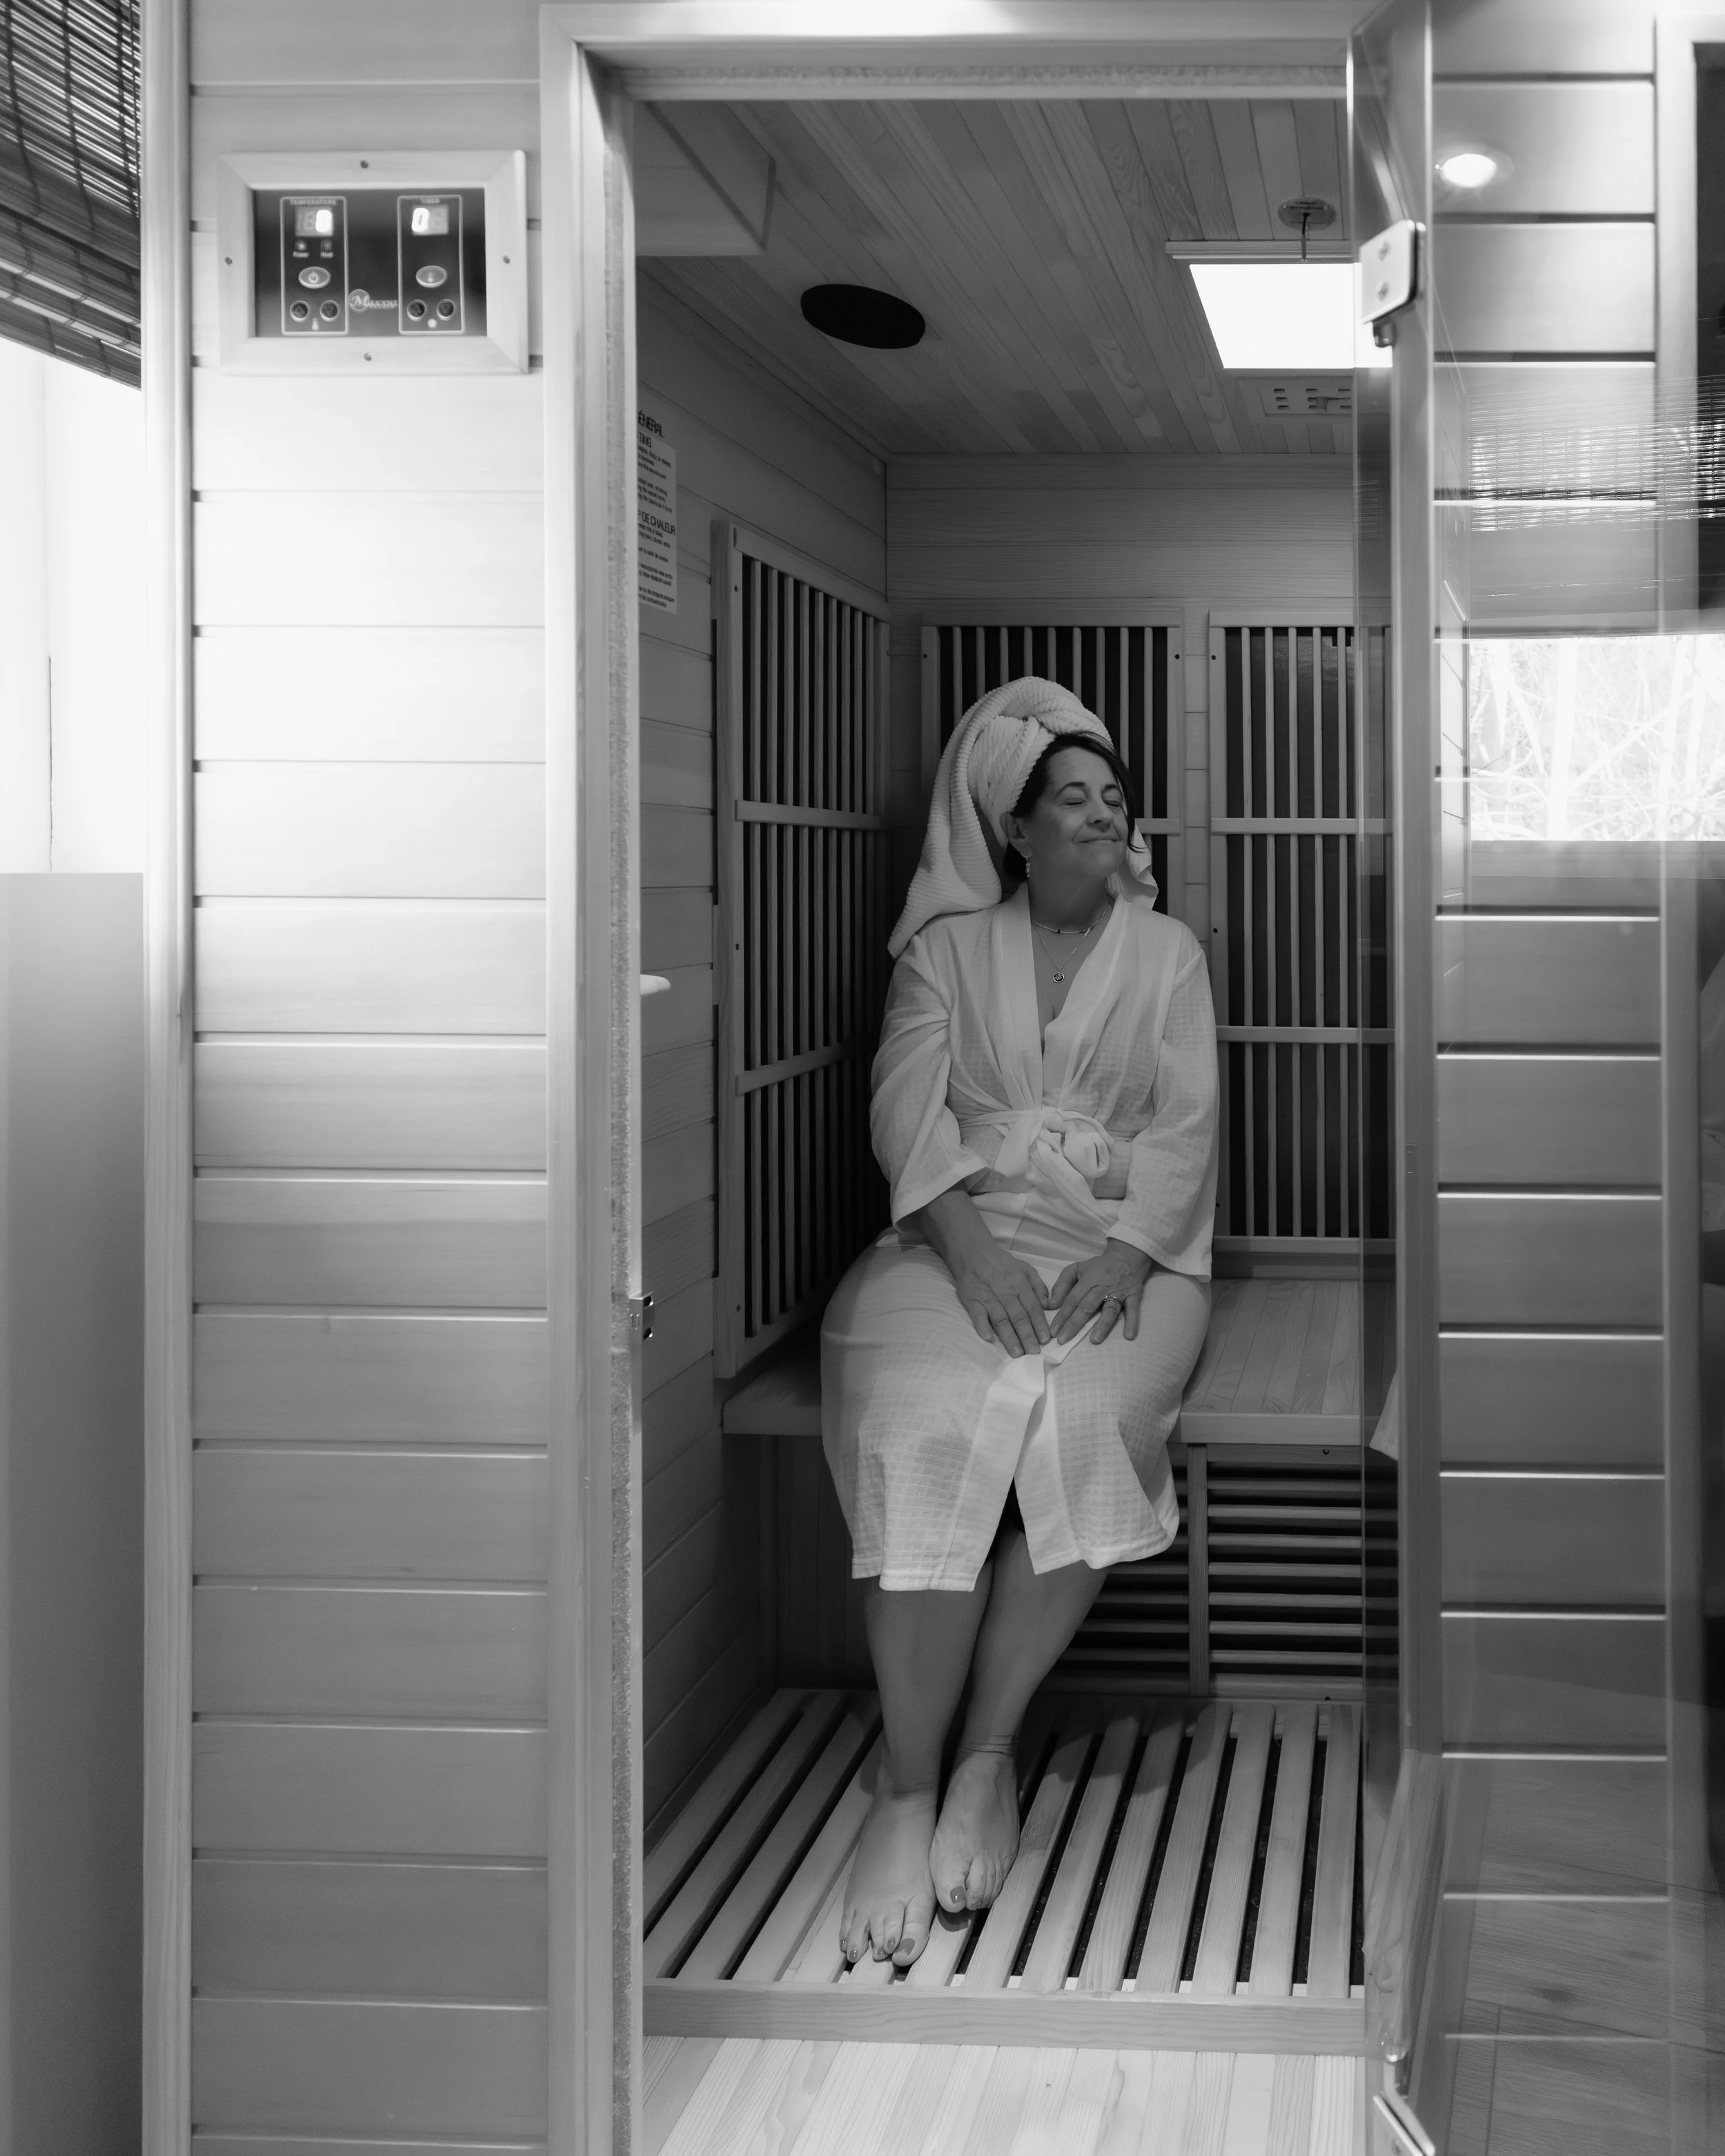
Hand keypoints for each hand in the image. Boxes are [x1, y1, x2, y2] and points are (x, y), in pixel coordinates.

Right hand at [911, 1190, 1051, 1357]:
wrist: (974, 1252)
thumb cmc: (1002, 1264)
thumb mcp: (1026, 1268)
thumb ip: (1039, 1287)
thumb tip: (1049, 1306)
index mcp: (1020, 1284)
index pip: (1032, 1307)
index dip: (1039, 1324)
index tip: (1046, 1339)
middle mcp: (1005, 1291)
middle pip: (1018, 1316)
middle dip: (1027, 1335)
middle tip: (1033, 1352)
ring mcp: (987, 1296)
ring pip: (1000, 1318)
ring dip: (1008, 1336)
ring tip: (1016, 1352)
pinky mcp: (971, 1299)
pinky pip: (977, 1314)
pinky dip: (982, 1326)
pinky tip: (988, 1338)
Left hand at [1048, 1239, 1153, 1344]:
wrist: (1126, 1257)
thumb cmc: (1098, 1267)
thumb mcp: (1077, 1268)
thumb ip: (1062, 1284)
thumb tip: (1052, 1304)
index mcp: (1088, 1280)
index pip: (1072, 1300)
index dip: (1062, 1315)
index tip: (1053, 1331)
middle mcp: (1103, 1286)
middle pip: (1088, 1306)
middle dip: (1075, 1323)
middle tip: (1064, 1339)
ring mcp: (1120, 1291)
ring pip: (1110, 1309)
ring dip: (1102, 1325)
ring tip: (1094, 1340)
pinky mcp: (1134, 1295)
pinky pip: (1134, 1310)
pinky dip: (1132, 1322)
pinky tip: (1128, 1336)